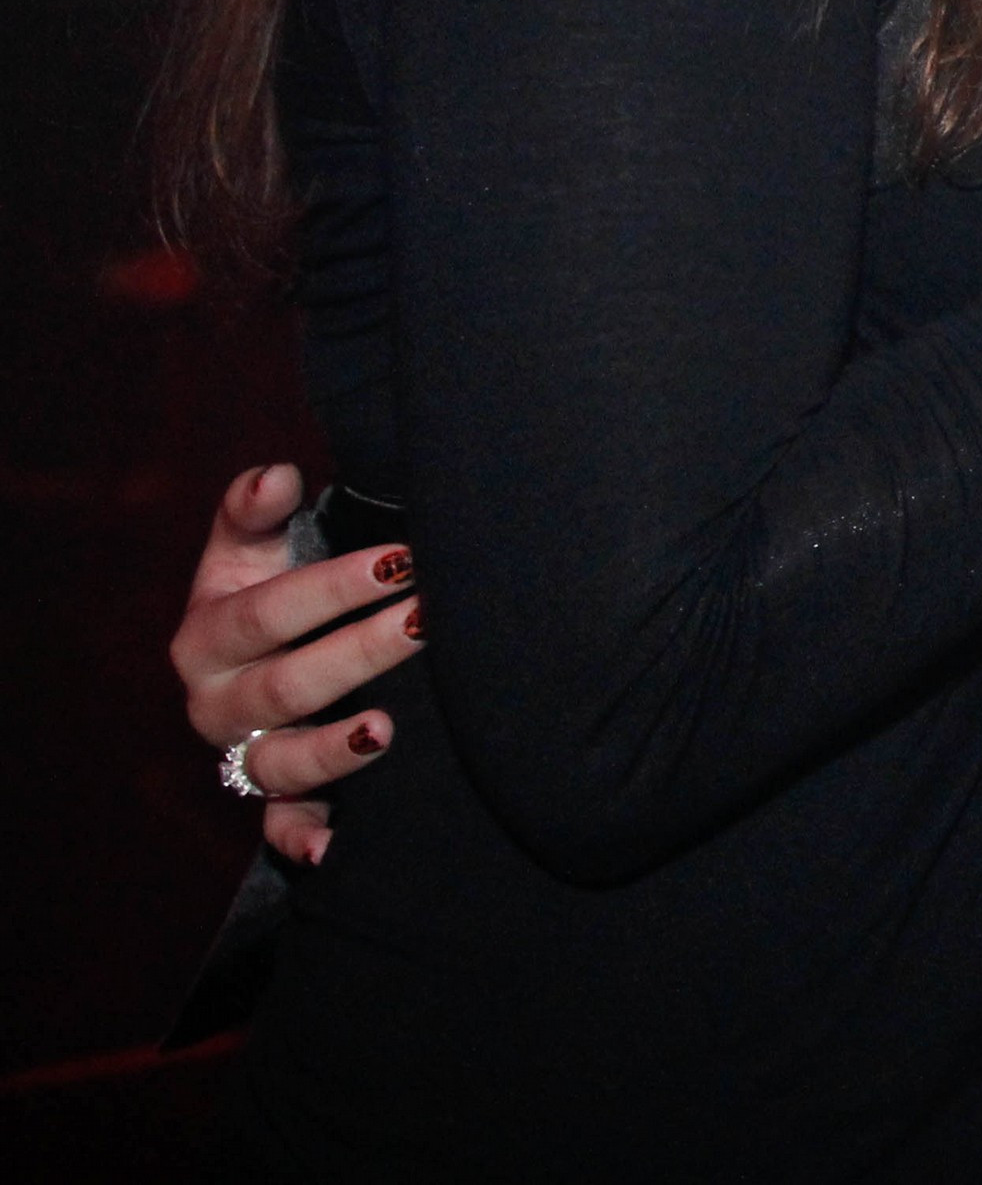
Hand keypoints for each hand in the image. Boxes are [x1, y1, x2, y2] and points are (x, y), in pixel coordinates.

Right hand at [170, 465, 420, 865]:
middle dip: (360, 653)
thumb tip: (275, 474)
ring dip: (329, 754)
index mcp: (208, 636)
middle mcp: (217, 703)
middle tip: (428, 623)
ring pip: (280, 764)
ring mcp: (242, 756)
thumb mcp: (251, 549)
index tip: (402, 559)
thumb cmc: (264, 588)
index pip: (270, 610)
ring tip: (385, 732)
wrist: (259, 653)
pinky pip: (279, 828)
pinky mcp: (268, 801)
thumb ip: (255, 511)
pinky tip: (332, 851)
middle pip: (287, 685)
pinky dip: (301, 841)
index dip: (334, 586)